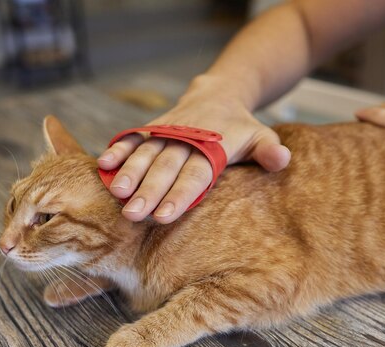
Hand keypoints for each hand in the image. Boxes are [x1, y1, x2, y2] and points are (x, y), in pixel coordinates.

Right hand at [97, 76, 290, 222]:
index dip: (179, 195)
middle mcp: (188, 139)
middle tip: (132, 214)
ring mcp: (168, 131)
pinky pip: (135, 136)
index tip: (164, 217)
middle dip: (149, 191)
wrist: (220, 92)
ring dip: (130, 171)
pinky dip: (119, 147)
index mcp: (213, 148)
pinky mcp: (154, 126)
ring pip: (147, 152)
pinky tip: (103, 163)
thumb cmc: (241, 127)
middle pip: (166, 167)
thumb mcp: (262, 136)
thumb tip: (282, 160)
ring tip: (115, 192)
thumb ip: (269, 150)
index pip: (196, 175)